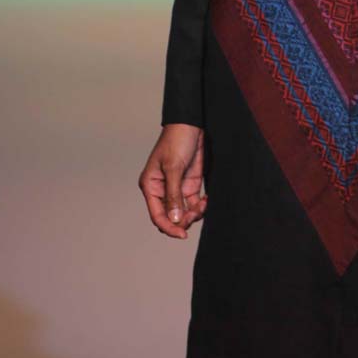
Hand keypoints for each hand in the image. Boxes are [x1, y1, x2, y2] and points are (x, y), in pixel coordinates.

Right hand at [139, 124, 207, 239]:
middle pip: (170, 217)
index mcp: (151, 186)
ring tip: (203, 204)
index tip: (182, 234)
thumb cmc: (176, 140)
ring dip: (193, 213)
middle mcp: (162, 190)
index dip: (169, 227)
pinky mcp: (190, 184)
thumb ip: (173, 195)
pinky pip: (193, 203)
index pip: (157, 215)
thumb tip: (173, 219)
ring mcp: (177, 188)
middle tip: (196, 213)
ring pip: (183, 212)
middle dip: (183, 220)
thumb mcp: (173, 167)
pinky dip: (201, 206)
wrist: (192, 124)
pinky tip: (207, 200)